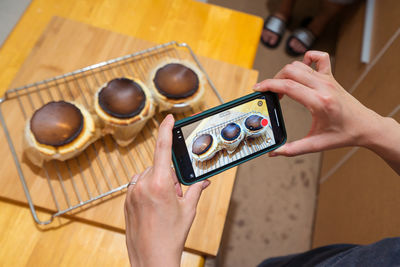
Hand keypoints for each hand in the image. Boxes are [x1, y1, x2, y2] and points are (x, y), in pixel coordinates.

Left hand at [124, 114, 209, 266]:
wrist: (151, 259)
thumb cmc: (171, 236)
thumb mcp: (188, 210)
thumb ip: (196, 189)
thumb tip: (203, 179)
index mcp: (159, 184)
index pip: (162, 148)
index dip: (166, 130)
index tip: (168, 118)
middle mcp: (142, 185)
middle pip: (159, 166)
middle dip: (170, 175)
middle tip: (177, 195)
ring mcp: (131, 193)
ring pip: (148, 175)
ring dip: (159, 183)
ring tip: (165, 204)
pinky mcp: (126, 201)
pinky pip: (139, 185)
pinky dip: (149, 189)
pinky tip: (155, 207)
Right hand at [253, 50, 380, 155]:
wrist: (365, 126)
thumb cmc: (344, 134)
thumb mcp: (316, 144)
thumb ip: (293, 149)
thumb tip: (274, 152)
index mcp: (319, 102)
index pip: (288, 86)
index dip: (269, 85)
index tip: (258, 88)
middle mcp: (323, 87)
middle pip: (291, 71)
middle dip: (274, 79)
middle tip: (270, 93)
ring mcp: (328, 79)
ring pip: (300, 65)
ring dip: (286, 73)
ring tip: (282, 87)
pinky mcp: (331, 77)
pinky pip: (319, 57)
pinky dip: (308, 58)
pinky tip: (302, 69)